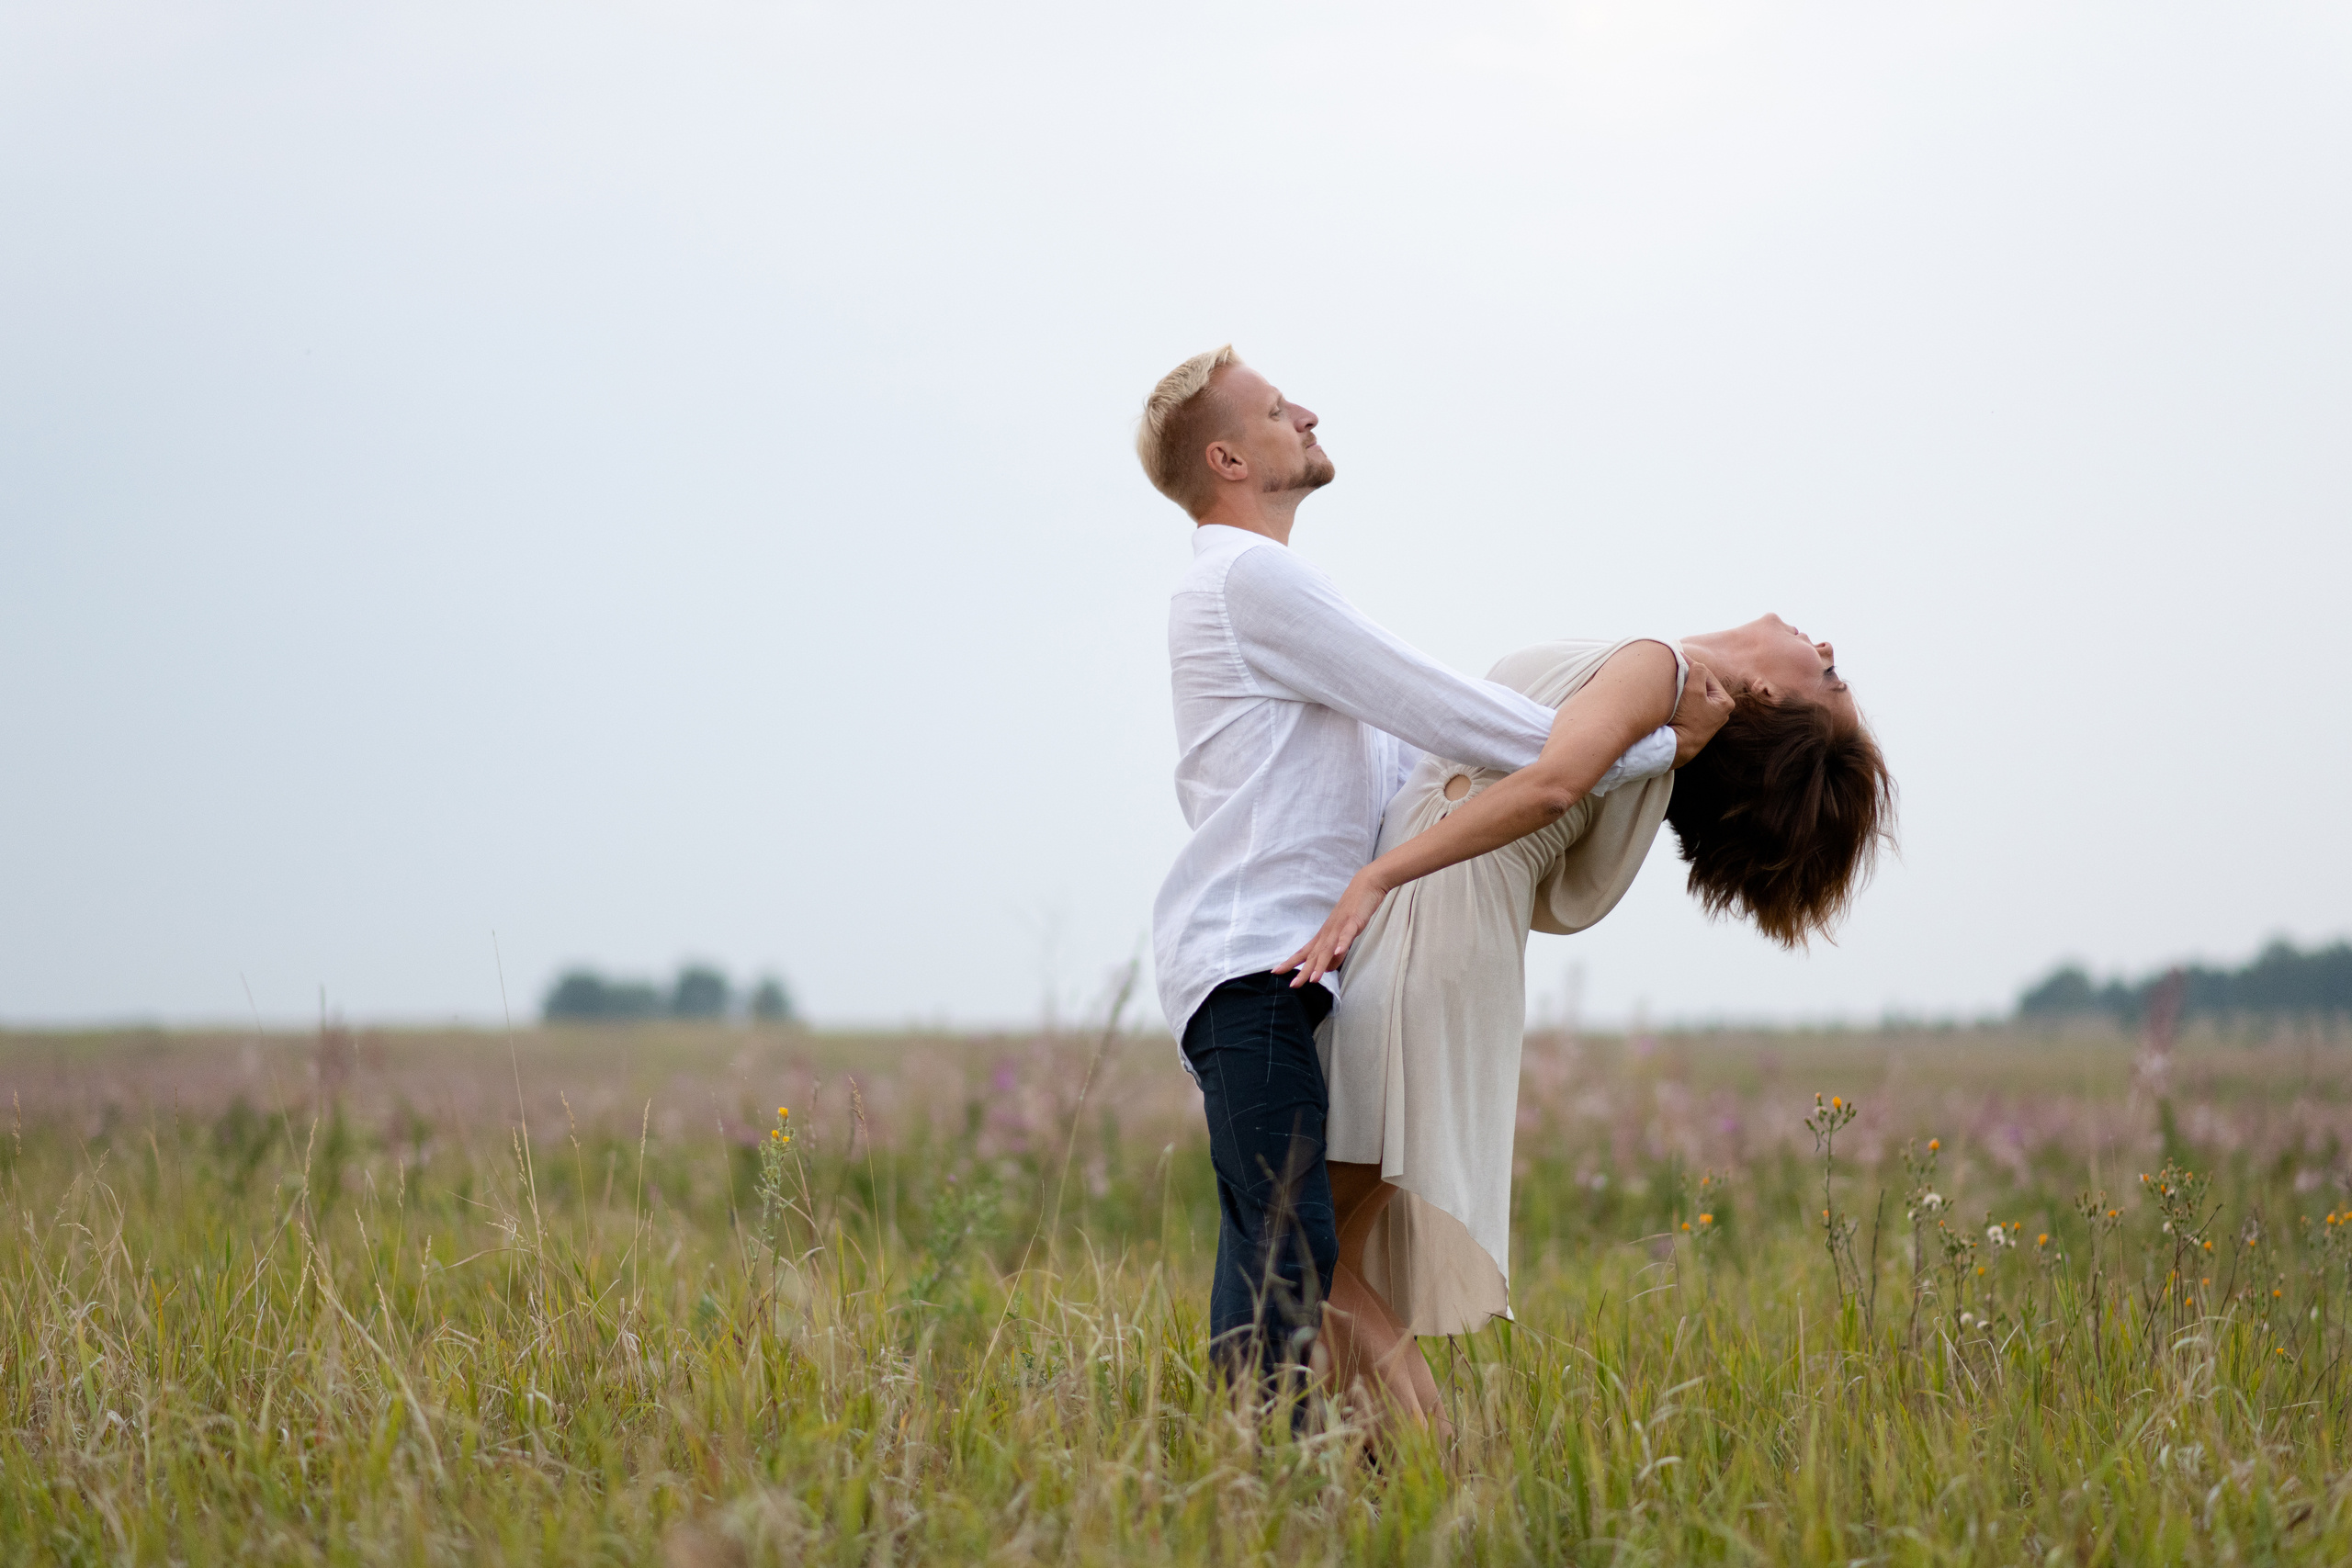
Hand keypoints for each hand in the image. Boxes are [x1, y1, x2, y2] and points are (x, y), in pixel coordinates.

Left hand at [1274, 871, 1388, 987]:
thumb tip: (1329, 968)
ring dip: (1321, 964)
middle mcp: (1328, 932)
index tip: (1275, 972)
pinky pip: (1347, 934)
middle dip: (1303, 971)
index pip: (1304, 952)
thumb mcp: (1344, 936)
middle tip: (1293, 985)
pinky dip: (1342, 943)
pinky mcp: (1353, 921)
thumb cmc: (1353, 911)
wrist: (1365, 886)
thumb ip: (1336, 953)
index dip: (1291, 963)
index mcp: (1324, 935)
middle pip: (1314, 954)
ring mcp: (1339, 927)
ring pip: (1328, 948)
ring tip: (1314, 979)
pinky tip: (1339, 952)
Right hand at [1671, 660, 1732, 767]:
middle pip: (1702, 685)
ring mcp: (1709, 719)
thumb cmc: (1687, 720)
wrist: (1677, 747)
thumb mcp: (1694, 691)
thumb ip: (1697, 672)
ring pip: (1696, 695)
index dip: (1691, 666)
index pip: (1706, 675)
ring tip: (1672, 683)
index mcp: (1725, 702)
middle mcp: (1721, 711)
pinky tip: (1674, 698)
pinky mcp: (1698, 725)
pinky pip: (1691, 705)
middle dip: (1688, 678)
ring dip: (1684, 688)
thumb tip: (1696, 663)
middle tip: (1673, 669)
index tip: (1678, 657)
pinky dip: (1683, 700)